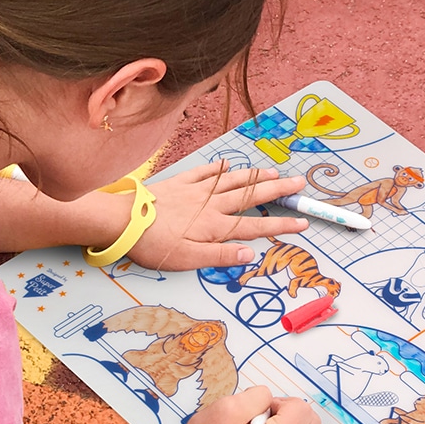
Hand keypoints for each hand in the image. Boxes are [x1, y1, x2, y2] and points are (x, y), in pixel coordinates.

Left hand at [127, 162, 309, 270]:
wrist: (122, 220)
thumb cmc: (153, 245)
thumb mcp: (188, 259)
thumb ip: (220, 256)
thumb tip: (251, 254)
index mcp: (214, 226)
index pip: (254, 226)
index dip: (280, 226)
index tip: (302, 223)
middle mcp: (209, 204)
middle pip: (250, 196)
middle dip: (277, 190)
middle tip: (299, 183)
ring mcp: (195, 191)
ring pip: (232, 180)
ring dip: (255, 176)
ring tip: (274, 171)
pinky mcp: (178, 183)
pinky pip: (204, 172)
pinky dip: (218, 168)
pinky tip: (227, 163)